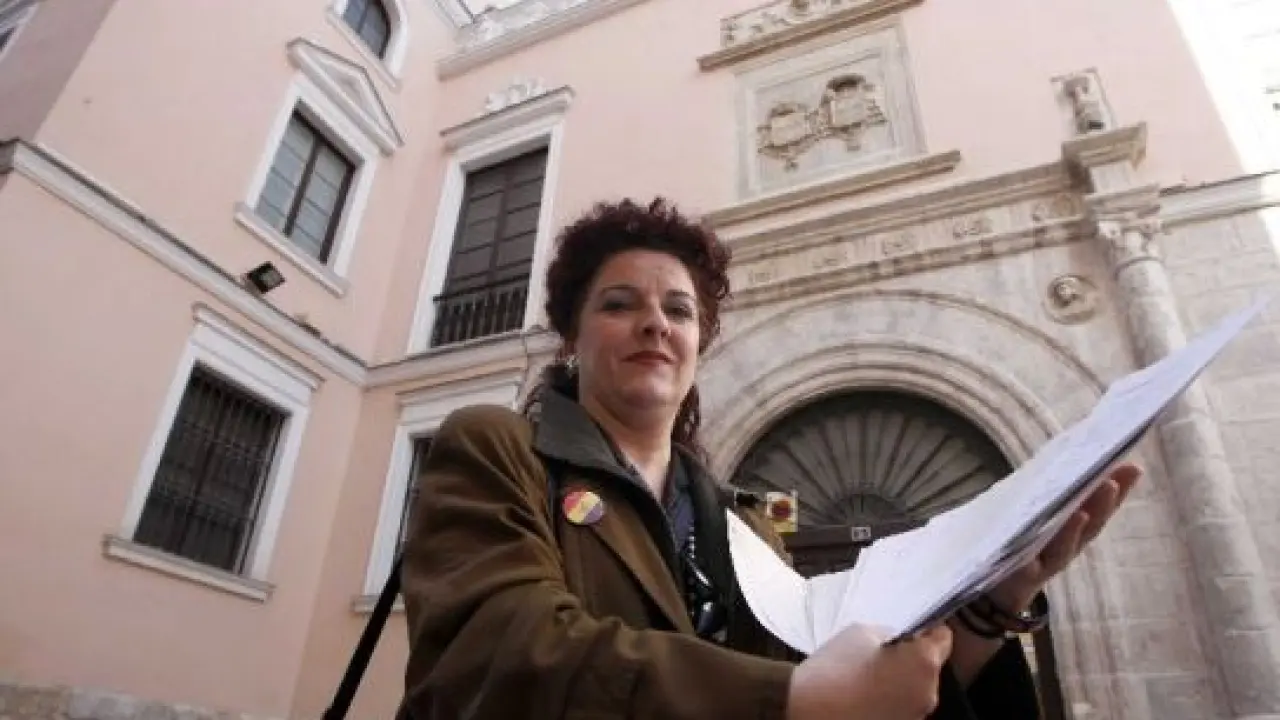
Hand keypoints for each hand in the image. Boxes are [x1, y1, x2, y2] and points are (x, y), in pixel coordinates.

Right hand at [787, 623, 952, 719]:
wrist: (807, 710)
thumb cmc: (835, 668)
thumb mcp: (861, 633)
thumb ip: (888, 634)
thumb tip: (898, 642)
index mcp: (923, 663)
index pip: (943, 637)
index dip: (927, 629)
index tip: (912, 628)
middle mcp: (929, 692)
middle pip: (929, 666)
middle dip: (911, 657)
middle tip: (882, 652)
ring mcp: (915, 715)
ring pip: (916, 687)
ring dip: (900, 679)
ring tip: (869, 674)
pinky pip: (902, 705)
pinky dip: (890, 697)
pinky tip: (865, 693)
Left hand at [991, 462, 1141, 610]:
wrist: (996, 586)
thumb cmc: (1019, 540)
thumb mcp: (1035, 512)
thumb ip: (1051, 492)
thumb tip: (1068, 455)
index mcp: (1072, 528)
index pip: (1098, 507)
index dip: (1118, 490)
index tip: (1133, 468)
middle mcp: (1065, 546)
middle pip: (1088, 526)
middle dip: (1102, 505)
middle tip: (1113, 481)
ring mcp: (1045, 562)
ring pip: (1064, 546)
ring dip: (1074, 530)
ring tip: (1083, 512)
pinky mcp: (1021, 574)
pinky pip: (1031, 563)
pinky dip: (1036, 554)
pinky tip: (1036, 544)